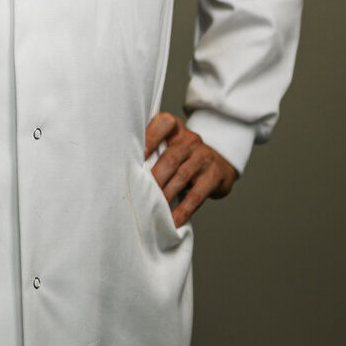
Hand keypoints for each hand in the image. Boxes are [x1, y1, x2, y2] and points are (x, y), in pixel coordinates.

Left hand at [144, 112, 238, 226]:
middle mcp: (190, 140)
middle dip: (154, 178)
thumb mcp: (170, 145)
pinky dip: (183, 210)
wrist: (219, 163)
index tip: (137, 156)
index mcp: (175, 129)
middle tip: (139, 193)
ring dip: (165, 195)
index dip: (150, 138)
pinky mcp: (214, 176)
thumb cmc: (183, 156)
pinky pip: (196, 195)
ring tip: (153, 209)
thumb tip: (126, 170)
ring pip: (181, 177)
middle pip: (170, 159)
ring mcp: (204, 157)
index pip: (163, 124)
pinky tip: (174, 220)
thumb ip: (152, 150)